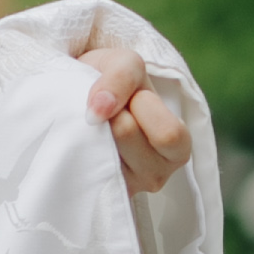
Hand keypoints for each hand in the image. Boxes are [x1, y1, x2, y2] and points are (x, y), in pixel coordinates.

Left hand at [68, 14, 194, 194]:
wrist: (80, 91)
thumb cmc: (114, 80)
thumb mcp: (128, 64)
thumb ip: (121, 77)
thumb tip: (98, 110)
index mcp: (178, 149)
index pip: (167, 133)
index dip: (142, 103)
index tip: (133, 96)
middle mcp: (156, 175)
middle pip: (127, 135)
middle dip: (114, 111)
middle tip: (111, 109)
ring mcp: (125, 186)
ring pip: (100, 147)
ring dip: (93, 124)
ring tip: (97, 122)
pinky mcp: (95, 189)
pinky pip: (81, 162)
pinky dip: (76, 140)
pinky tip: (81, 136)